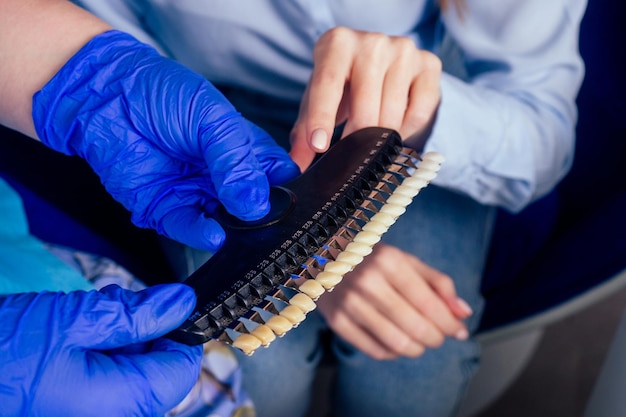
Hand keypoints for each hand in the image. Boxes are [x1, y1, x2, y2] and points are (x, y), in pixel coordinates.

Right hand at [0, 284, 202, 416]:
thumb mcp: (73, 320)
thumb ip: (135, 314)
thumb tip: (182, 303)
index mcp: (117, 406)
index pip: (181, 370)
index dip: (180, 332)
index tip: (167, 302)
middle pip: (157, 370)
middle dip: (145, 329)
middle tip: (116, 303)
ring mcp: (92, 414)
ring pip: (133, 371)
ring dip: (123, 335)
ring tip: (92, 313)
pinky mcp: (76, 407)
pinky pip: (108, 379)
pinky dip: (104, 349)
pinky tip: (82, 328)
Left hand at [33, 30, 299, 251]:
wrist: (104, 97)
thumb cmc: (162, 95)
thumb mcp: (212, 118)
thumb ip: (236, 160)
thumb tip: (257, 204)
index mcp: (244, 148)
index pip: (278, 175)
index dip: (289, 189)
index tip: (298, 206)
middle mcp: (224, 175)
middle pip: (255, 204)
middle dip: (264, 218)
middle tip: (273, 227)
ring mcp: (197, 193)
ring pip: (225, 222)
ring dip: (236, 231)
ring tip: (243, 232)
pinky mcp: (166, 208)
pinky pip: (189, 227)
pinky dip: (202, 234)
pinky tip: (213, 234)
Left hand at [290, 27, 441, 170]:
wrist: (379, 60)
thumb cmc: (342, 83)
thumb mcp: (318, 100)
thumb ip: (304, 130)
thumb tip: (297, 164)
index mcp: (337, 43)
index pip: (327, 83)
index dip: (321, 118)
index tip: (318, 146)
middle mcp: (372, 42)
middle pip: (364, 109)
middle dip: (356, 141)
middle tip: (351, 156)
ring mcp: (404, 50)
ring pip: (392, 116)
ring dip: (381, 138)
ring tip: (372, 136)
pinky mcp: (429, 64)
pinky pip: (418, 114)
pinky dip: (406, 130)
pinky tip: (395, 124)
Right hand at [317, 243, 471, 359]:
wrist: (324, 258)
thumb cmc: (373, 260)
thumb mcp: (406, 261)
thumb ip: (438, 284)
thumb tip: (464, 314)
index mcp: (389, 261)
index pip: (429, 303)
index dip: (449, 323)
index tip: (460, 332)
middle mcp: (367, 281)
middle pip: (415, 326)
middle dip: (436, 338)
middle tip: (439, 337)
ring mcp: (349, 303)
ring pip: (396, 343)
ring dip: (417, 349)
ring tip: (421, 343)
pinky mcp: (336, 321)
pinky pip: (375, 350)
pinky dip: (393, 353)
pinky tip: (398, 342)